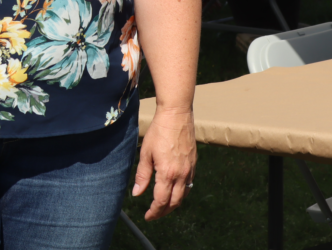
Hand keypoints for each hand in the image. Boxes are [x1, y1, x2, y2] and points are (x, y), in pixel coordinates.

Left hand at [133, 106, 195, 220]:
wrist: (176, 116)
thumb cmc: (158, 132)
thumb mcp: (145, 153)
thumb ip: (142, 175)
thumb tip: (137, 194)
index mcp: (167, 173)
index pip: (161, 201)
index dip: (154, 212)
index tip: (147, 216)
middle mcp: (181, 175)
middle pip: (174, 202)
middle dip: (164, 211)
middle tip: (153, 214)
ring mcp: (190, 170)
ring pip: (184, 195)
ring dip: (173, 204)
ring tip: (162, 206)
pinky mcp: (194, 164)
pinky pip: (189, 185)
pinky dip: (181, 193)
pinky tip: (173, 191)